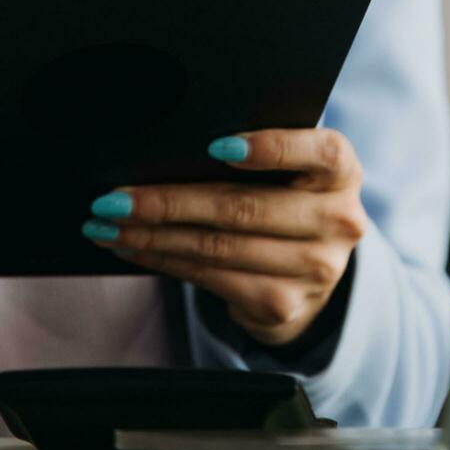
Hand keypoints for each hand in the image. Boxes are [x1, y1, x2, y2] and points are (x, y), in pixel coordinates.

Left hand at [81, 128, 368, 346]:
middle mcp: (338, 221)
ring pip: (218, 248)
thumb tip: (174, 148)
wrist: (312, 270)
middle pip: (246, 208)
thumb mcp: (291, 170)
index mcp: (342, 172)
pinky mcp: (284, 305)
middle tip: (114, 196)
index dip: (272, 147)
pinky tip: (132, 246)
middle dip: (170, 201)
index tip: (217, 145)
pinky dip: (163, 259)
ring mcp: (315, 269)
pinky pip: (210, 278)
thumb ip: (259, 154)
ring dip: (152, 234)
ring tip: (107, 222)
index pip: (320, 151)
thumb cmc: (287, 197)